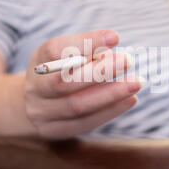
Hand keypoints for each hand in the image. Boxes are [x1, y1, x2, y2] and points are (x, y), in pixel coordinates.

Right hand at [24, 30, 143, 139]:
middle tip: (128, 61)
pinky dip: (110, 110)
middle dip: (99, 71)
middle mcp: (35, 88)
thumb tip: (112, 56)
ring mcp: (42, 112)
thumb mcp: (66, 57)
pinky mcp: (55, 130)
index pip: (56, 50)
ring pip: (76, 105)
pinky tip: (130, 100)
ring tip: (136, 82)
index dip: (85, 43)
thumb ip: (87, 53)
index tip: (114, 37)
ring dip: (110, 94)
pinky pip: (85, 122)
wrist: (32, 105)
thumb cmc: (59, 73)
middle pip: (64, 81)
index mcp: (38, 62)